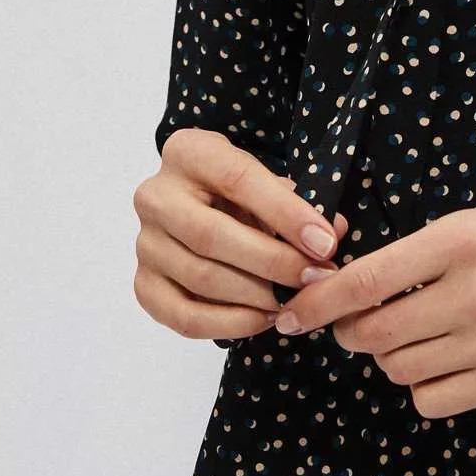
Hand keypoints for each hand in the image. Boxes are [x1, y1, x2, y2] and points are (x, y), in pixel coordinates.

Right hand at [133, 128, 349, 338]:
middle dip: (272, 262)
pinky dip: (227, 323)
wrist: (194, 201)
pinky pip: (181, 315)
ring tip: (293, 302)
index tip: (324, 243)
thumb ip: (297, 204)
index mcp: (188, 152)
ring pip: (199, 278)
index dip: (285, 214)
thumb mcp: (265, 181)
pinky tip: (262, 320)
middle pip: (211, 236)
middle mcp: (155, 195)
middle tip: (315, 278)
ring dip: (255, 297)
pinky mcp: (143, 283)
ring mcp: (144, 242)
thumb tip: (332, 234)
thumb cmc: (238, 189)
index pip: (238, 180)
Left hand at [267, 190, 475, 417]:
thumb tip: (364, 279)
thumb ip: (429, 247)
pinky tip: (443, 361)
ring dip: (391, 357)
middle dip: (351, 332)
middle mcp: (472, 292)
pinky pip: (433, 400)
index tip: (293, 315)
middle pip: (372, 334)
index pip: (366, 281)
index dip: (318, 303)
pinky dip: (425, 385)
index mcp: (462, 239)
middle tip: (357, 323)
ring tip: (415, 335)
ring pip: (399, 369)